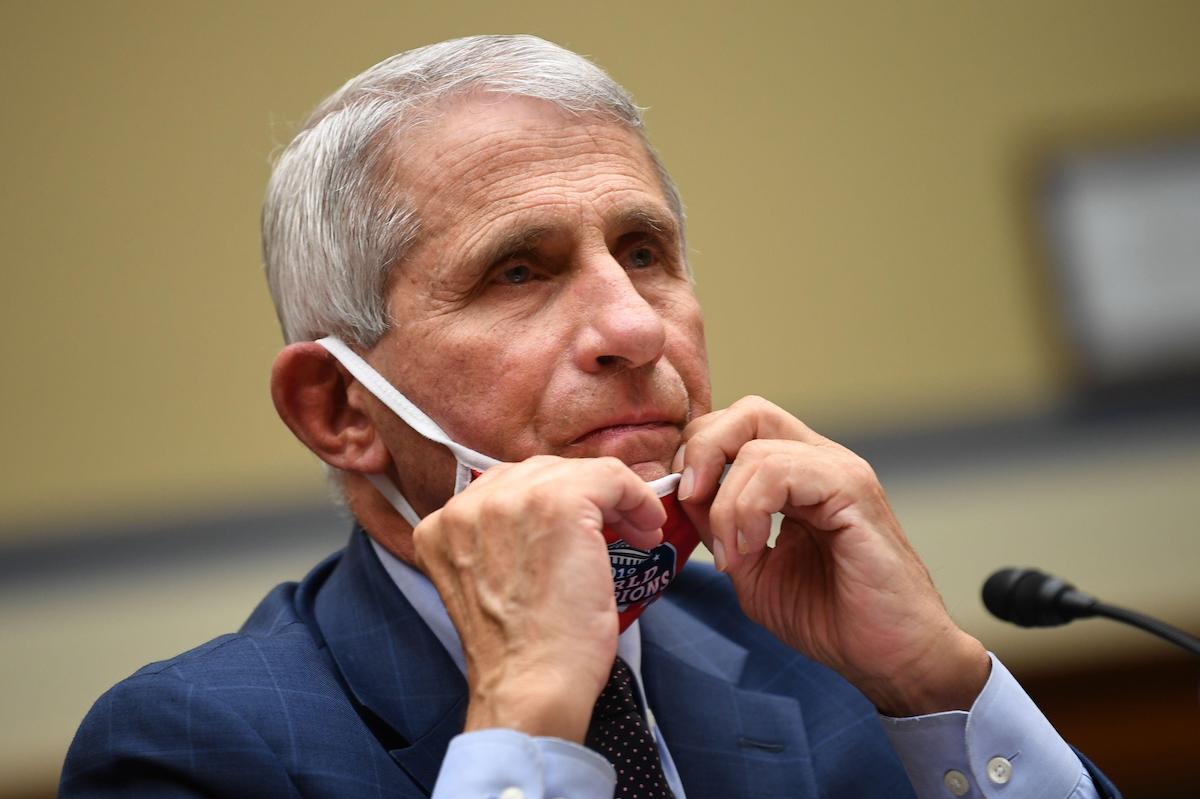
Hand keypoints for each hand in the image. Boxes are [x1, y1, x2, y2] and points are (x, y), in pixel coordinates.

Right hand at [412, 456, 665, 741]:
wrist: (531, 684)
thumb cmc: (523, 652)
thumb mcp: (493, 584)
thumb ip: (502, 543)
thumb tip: (555, 520)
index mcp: (441, 526)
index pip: (507, 488)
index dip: (553, 503)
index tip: (586, 527)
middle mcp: (466, 504)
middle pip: (540, 473)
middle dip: (585, 497)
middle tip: (620, 529)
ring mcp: (509, 500)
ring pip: (576, 472)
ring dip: (613, 498)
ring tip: (637, 531)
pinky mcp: (557, 503)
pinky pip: (610, 477)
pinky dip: (636, 497)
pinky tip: (647, 527)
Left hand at [675, 396, 989, 715]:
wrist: (890, 657)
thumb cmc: (831, 618)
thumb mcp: (751, 568)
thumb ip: (717, 527)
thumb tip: (682, 495)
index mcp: (797, 474)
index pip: (738, 425)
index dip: (698, 453)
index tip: (681, 502)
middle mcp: (820, 461)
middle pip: (748, 411)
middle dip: (703, 450)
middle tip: (689, 500)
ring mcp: (839, 471)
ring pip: (756, 447)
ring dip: (725, 503)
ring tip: (731, 553)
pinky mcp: (852, 490)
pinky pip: (781, 472)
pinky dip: (748, 510)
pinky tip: (749, 550)